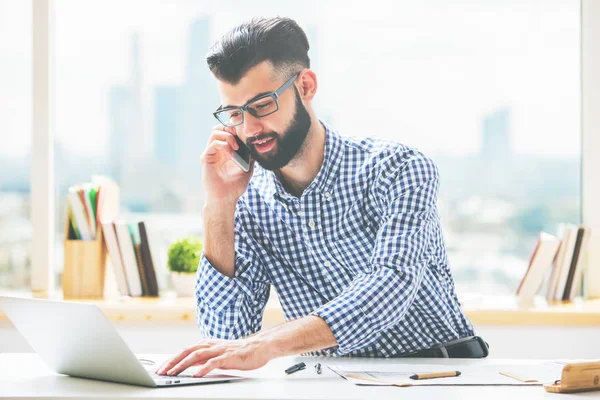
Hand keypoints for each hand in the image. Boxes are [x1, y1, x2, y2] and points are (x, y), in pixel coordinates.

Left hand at [155, 338, 272, 376]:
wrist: (259, 347)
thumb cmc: (240, 352)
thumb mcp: (218, 355)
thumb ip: (205, 359)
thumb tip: (190, 366)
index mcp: (207, 344)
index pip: (185, 351)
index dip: (172, 359)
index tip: (161, 368)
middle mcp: (211, 345)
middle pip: (187, 351)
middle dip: (172, 362)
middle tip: (161, 371)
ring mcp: (219, 350)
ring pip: (197, 356)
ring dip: (183, 364)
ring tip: (173, 373)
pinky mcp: (228, 357)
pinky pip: (213, 362)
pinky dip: (203, 368)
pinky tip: (196, 375)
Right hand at [200, 125, 253, 205]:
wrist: (226, 199)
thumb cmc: (234, 187)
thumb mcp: (247, 170)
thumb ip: (250, 158)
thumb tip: (256, 148)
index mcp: (224, 152)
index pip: (226, 131)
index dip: (234, 129)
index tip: (244, 134)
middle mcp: (216, 151)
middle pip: (218, 128)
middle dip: (229, 128)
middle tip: (238, 136)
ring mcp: (210, 154)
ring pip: (215, 133)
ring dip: (228, 136)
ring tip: (236, 147)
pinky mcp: (205, 159)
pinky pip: (213, 144)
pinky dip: (224, 146)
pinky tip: (231, 154)